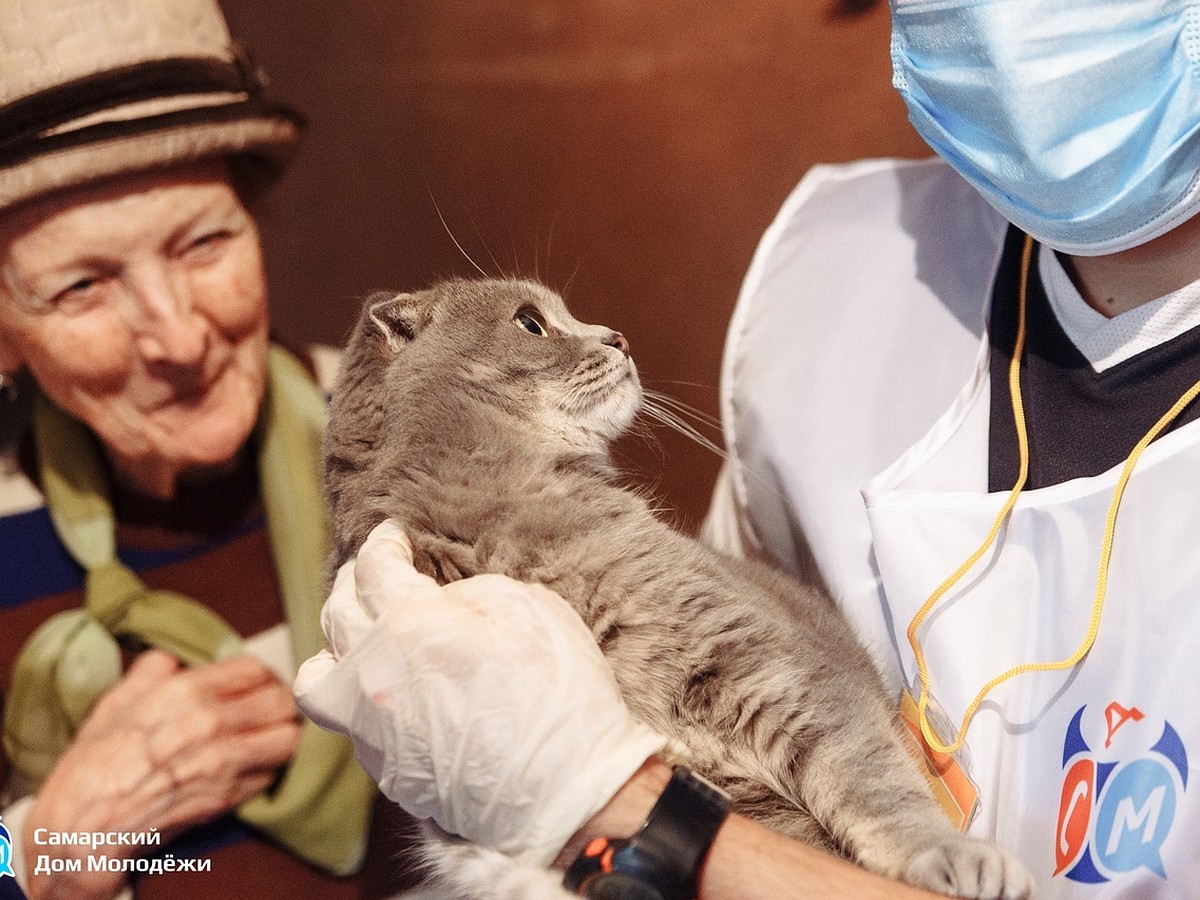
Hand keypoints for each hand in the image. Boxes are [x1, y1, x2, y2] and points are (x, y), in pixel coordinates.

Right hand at [24, 650, 300, 899]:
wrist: (86, 823)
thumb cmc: (96, 762)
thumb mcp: (118, 702)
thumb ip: (152, 672)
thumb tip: (171, 658)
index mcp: (186, 693)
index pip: (255, 670)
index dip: (259, 675)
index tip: (256, 683)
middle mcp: (211, 723)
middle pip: (281, 701)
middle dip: (280, 702)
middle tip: (270, 707)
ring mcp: (224, 762)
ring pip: (289, 738)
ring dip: (284, 733)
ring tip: (270, 734)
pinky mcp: (230, 796)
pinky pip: (273, 773)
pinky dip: (270, 766)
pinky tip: (254, 763)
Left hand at [294, 520, 670, 865]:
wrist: (567, 792)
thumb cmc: (557, 694)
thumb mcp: (529, 608)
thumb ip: (472, 591)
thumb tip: (445, 601)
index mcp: (407, 624)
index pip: (373, 568)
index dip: (384, 542)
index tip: (394, 535)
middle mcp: (373, 674)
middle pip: (336, 613)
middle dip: (354, 583)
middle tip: (377, 573)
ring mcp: (372, 728)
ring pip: (316, 677)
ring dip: (332, 647)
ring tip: (357, 639)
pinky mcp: (384, 770)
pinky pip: (349, 722)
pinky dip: (360, 697)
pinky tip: (392, 691)